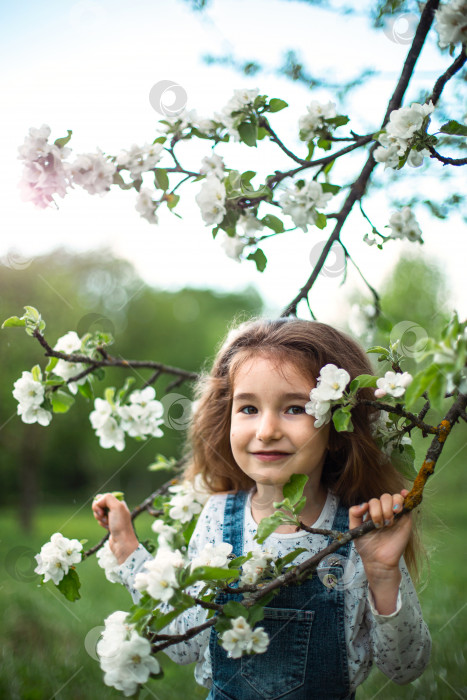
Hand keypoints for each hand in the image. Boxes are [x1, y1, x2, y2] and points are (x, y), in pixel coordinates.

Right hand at [92, 493, 138, 564]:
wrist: (121, 542)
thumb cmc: (120, 524)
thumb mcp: (117, 507)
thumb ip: (107, 498)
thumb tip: (98, 501)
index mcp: (119, 502)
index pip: (103, 496)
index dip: (99, 502)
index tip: (101, 510)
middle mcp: (116, 508)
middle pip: (99, 504)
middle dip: (98, 511)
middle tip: (103, 516)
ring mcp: (112, 516)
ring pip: (99, 512)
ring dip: (100, 518)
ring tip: (106, 523)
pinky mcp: (109, 524)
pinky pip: (100, 520)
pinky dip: (101, 523)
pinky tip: (107, 528)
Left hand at [349, 490, 410, 614]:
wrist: (379, 561)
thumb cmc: (367, 546)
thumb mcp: (355, 529)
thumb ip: (354, 514)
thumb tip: (363, 504)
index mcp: (372, 512)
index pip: (374, 501)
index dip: (373, 508)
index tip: (372, 521)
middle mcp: (384, 511)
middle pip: (384, 498)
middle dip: (382, 510)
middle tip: (381, 525)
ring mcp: (395, 514)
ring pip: (394, 498)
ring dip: (392, 506)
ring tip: (390, 521)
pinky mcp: (405, 519)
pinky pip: (406, 503)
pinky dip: (405, 496)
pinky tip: (403, 495)